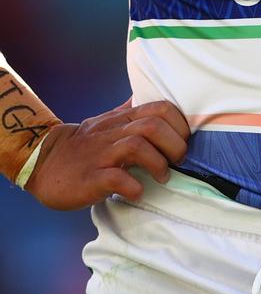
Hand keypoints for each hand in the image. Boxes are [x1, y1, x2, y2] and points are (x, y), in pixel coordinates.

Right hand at [26, 99, 190, 209]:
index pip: (160, 108)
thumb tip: (153, 101)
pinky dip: (132, 186)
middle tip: (178, 161)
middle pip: (153, 125)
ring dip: (157, 163)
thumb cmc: (84, 145)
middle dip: (174, 143)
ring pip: (137, 145)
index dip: (179, 123)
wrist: (43, 162)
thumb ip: (131, 113)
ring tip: (162, 177)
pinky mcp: (90, 178)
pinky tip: (137, 192)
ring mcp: (101, 154)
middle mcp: (114, 132)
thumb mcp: (108, 123)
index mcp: (122, 119)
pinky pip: (115, 178)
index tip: (184, 141)